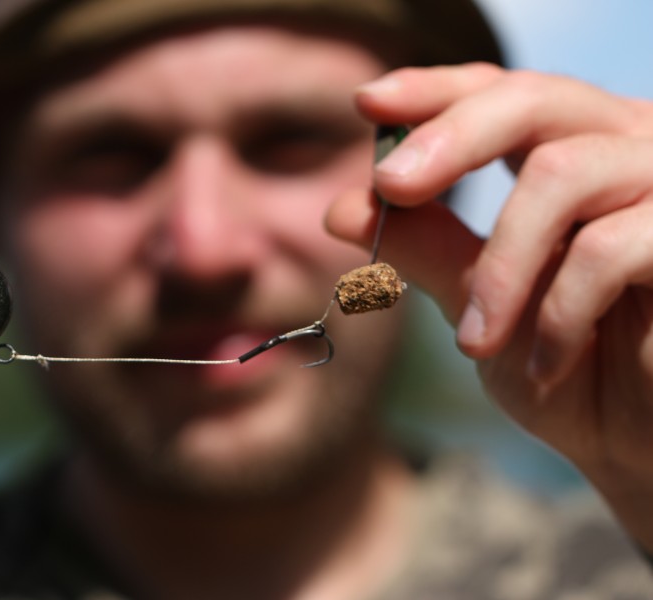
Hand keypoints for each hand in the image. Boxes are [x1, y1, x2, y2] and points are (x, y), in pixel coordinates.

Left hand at [326, 63, 652, 549]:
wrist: (638, 447)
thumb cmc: (567, 369)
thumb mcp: (479, 300)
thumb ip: (423, 246)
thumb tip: (340, 206)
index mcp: (575, 152)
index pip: (503, 94)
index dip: (436, 91)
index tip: (367, 102)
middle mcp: (629, 149)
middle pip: (535, 100)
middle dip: (450, 139)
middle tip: (390, 186)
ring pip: (563, 173)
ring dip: (499, 268)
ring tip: (473, 344)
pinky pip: (610, 248)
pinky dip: (557, 314)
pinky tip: (543, 366)